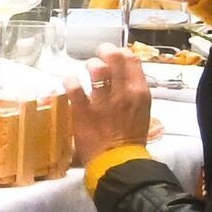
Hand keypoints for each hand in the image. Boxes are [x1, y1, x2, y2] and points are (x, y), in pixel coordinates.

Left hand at [61, 49, 151, 164]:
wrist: (118, 160)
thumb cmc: (131, 137)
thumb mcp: (141, 110)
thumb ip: (133, 92)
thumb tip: (123, 76)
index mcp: (140, 93)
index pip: (132, 61)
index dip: (121, 53)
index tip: (115, 54)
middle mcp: (123, 93)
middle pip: (115, 59)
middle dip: (105, 52)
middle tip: (99, 54)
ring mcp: (102, 101)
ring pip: (97, 69)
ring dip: (91, 65)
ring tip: (87, 68)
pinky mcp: (83, 110)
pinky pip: (74, 88)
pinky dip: (70, 81)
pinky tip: (70, 82)